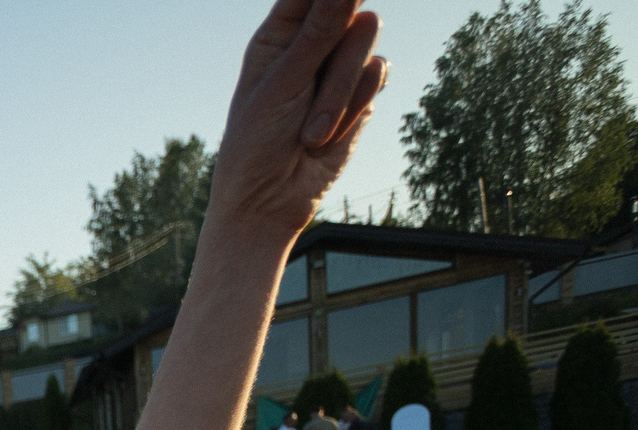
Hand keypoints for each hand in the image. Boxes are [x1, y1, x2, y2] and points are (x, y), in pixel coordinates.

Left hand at [207, 0, 385, 242]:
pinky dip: (356, 106)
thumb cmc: (258, 143)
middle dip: (336, 57)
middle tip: (305, 90)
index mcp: (278, 33)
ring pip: (368, 41)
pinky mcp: (361, 91)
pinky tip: (329, 134)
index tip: (342, 1)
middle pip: (350, 9)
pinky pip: (379, 73)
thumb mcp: (283, 84)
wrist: (271, 202)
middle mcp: (311, 41)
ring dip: (341, 93)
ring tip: (311, 130)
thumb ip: (318, 33)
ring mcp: (339, 65)